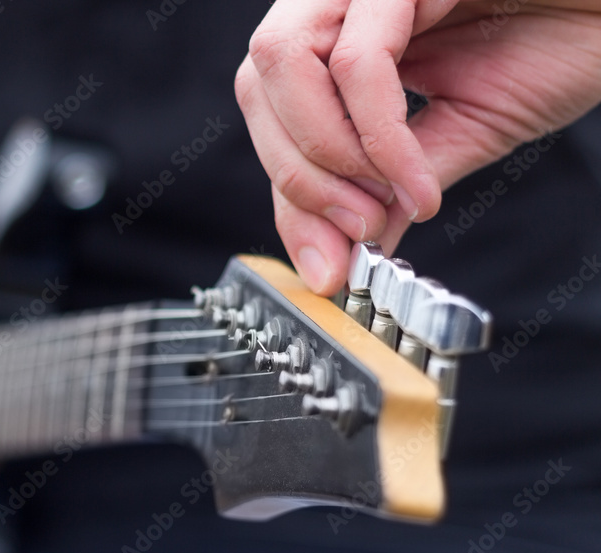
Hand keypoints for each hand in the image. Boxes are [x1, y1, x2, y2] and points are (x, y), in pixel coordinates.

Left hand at [237, 0, 600, 293]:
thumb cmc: (556, 40)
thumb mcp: (457, 131)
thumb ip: (388, 185)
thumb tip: (340, 254)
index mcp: (342, 31)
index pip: (269, 106)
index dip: (287, 186)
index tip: (323, 261)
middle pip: (258, 82)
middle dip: (297, 176)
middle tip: (356, 234)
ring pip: (284, 60)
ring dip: (327, 153)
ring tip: (383, 204)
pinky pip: (361, 60)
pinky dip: (381, 139)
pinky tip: (420, 184)